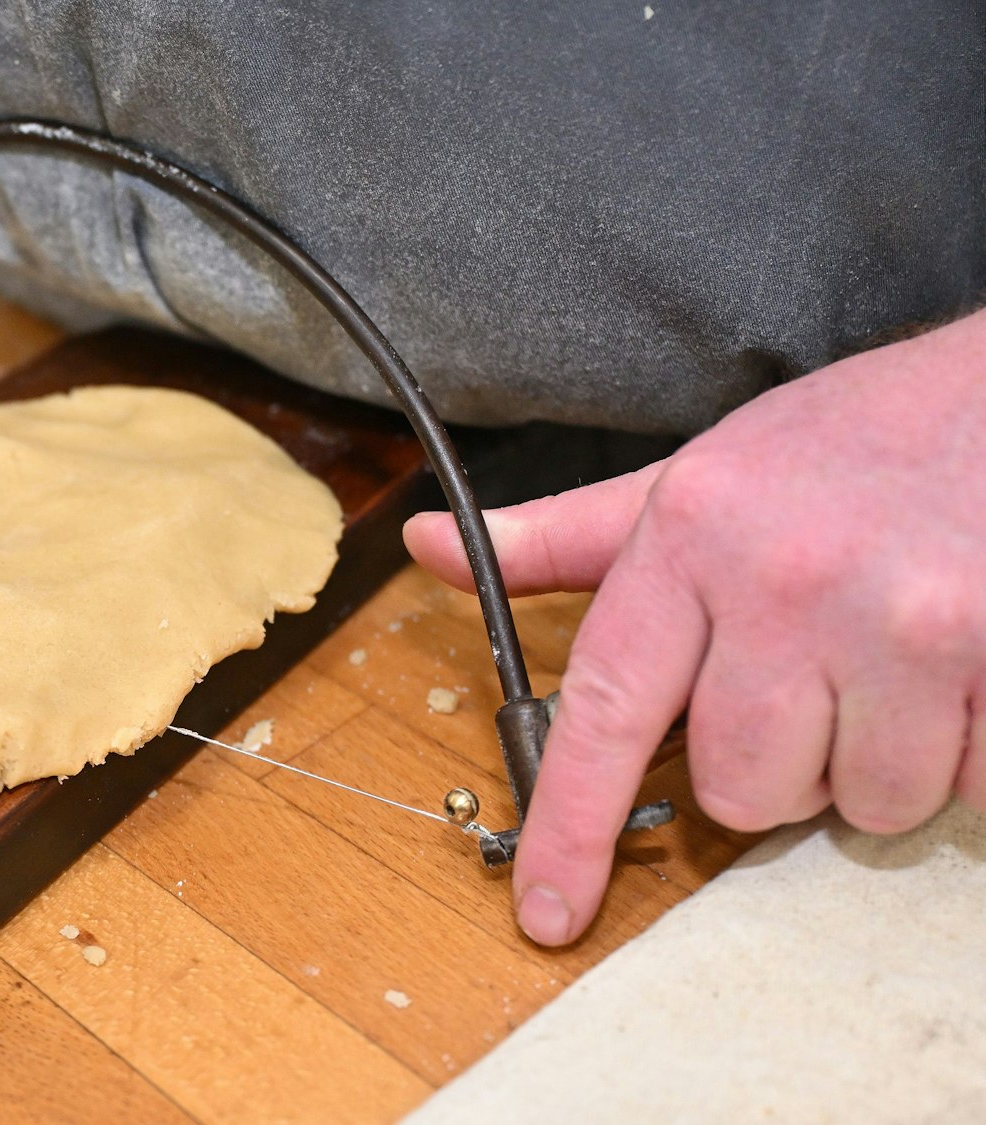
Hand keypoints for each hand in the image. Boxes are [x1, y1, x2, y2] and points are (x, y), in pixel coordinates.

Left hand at [405, 309, 985, 944]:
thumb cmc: (854, 442)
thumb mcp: (696, 476)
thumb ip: (566, 539)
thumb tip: (426, 548)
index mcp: (691, 539)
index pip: (605, 711)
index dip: (569, 824)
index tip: (547, 909)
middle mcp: (787, 585)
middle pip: (743, 792)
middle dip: (779, 766)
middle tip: (817, 681)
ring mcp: (903, 624)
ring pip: (864, 802)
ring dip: (883, 761)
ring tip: (902, 662)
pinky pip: (969, 788)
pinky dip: (970, 754)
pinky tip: (967, 671)